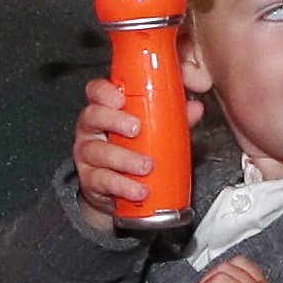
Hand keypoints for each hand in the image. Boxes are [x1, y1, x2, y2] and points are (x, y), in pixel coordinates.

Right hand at [71, 73, 157, 230]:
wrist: (121, 190)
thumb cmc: (135, 150)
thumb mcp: (153, 130)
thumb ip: (171, 117)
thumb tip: (195, 108)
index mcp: (106, 110)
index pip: (97, 92)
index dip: (105, 92)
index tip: (121, 98)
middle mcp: (92, 129)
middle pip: (92, 116)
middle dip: (114, 120)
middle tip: (137, 129)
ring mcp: (87, 155)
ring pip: (97, 151)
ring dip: (124, 158)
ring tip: (146, 166)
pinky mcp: (89, 180)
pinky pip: (102, 180)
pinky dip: (122, 185)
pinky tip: (139, 189)